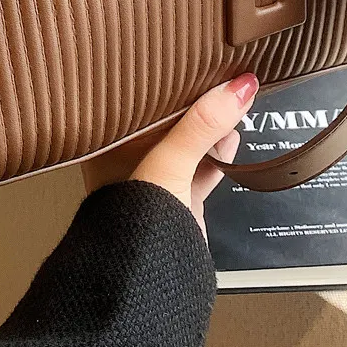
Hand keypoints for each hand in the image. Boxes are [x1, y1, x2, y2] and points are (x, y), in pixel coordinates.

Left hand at [82, 73, 258, 237]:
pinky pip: (205, 164)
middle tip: (221, 84)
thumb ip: (202, 124)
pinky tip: (230, 143)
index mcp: (109, 142)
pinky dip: (220, 153)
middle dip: (199, 105)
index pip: (140, 98)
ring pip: (191, 139)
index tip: (194, 60)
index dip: (167, 79)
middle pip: (170, 117)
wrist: (147, 286)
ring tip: (229, 116)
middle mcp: (129, 157)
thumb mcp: (168, 162)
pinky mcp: (181, 196)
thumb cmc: (132, 223)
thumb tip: (238, 87)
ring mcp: (157, 177)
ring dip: (213, 129)